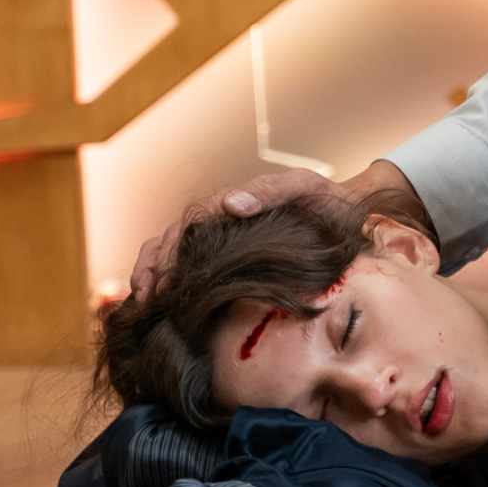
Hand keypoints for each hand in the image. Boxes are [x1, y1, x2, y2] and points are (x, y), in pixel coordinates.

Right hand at [127, 168, 324, 297]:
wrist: (343, 207)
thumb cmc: (322, 197)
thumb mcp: (300, 185)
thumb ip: (268, 192)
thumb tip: (231, 204)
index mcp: (230, 204)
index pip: (187, 227)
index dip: (170, 253)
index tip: (161, 280)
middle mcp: (220, 218)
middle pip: (171, 239)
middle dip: (151, 266)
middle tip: (143, 297)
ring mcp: (223, 236)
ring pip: (173, 250)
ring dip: (154, 272)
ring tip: (144, 301)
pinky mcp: (231, 254)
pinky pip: (193, 262)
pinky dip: (171, 277)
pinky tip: (164, 300)